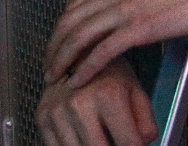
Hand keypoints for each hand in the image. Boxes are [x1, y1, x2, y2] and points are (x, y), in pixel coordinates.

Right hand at [36, 58, 157, 145]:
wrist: (75, 52)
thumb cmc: (109, 73)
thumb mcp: (135, 90)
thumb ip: (146, 121)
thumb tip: (144, 144)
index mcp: (108, 94)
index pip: (129, 144)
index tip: (135, 143)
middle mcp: (79, 103)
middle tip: (117, 139)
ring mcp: (58, 112)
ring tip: (100, 135)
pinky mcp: (42, 117)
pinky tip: (82, 136)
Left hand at [45, 0, 187, 88]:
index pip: (74, 7)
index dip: (60, 30)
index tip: (54, 47)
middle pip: (70, 23)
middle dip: (54, 48)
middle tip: (47, 68)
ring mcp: (124, 9)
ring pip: (81, 38)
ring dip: (63, 61)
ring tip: (55, 78)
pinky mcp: (138, 28)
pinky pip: (102, 52)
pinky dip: (86, 69)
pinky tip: (77, 82)